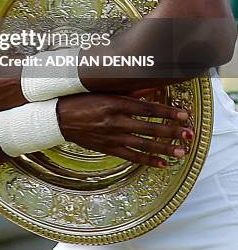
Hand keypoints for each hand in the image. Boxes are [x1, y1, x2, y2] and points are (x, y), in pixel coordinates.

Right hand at [57, 93, 193, 168]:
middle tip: (189, 135)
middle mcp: (115, 121)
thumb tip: (150, 85)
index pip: (148, 108)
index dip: (167, 112)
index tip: (183, 114)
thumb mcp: (104, 90)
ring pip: (143, 144)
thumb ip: (129, 90)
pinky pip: (131, 156)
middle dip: (171, 132)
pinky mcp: (108, 148)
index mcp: (115, 103)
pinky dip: (147, 160)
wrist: (59, 117)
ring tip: (181, 152)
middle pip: (149, 128)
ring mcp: (112, 137)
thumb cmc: (82, 99)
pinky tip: (162, 163)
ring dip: (164, 149)